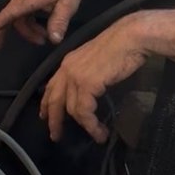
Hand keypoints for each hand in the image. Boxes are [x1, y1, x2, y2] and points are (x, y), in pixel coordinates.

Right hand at [0, 0, 88, 51]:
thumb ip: (59, 22)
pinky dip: (31, 20)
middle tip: (25, 45)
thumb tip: (54, 40)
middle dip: (21, 34)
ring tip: (44, 37)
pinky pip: (24, 9)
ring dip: (29, 28)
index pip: (7, 14)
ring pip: (20, 15)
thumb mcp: (68, 3)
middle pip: (13, 18)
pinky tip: (44, 24)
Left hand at [40, 14, 148, 142]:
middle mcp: (67, 69)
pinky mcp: (86, 84)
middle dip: (54, 120)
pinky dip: (91, 124)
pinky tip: (99, 131)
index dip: (46, 103)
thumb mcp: (96, 62)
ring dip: (85, 126)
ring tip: (96, 136)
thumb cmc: (120, 48)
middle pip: (54, 100)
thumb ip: (86, 74)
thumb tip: (88, 91)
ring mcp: (75, 76)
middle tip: (55, 136)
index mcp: (68, 62)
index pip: (52, 86)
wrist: (130, 38)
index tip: (44, 117)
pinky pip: (84, 111)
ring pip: (72, 109)